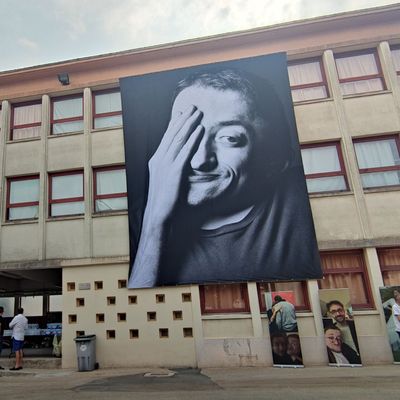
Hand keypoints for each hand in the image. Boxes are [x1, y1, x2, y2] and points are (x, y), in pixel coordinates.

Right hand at [145, 105, 203, 224]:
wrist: (159, 214)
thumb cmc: (164, 200)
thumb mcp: (165, 180)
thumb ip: (171, 167)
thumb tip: (180, 161)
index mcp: (157, 160)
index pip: (167, 137)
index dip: (176, 123)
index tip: (183, 113)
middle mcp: (160, 159)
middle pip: (173, 134)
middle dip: (184, 119)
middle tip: (193, 107)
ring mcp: (166, 164)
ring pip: (179, 139)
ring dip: (190, 125)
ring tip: (199, 114)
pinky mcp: (175, 171)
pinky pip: (186, 151)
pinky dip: (193, 139)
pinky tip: (200, 130)